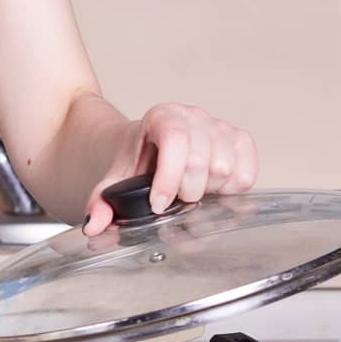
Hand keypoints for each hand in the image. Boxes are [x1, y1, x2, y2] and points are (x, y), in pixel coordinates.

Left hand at [82, 102, 256, 236]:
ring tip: (191, 189)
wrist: (153, 146)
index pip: (175, 141)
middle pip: (202, 161)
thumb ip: (101, 201)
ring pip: (225, 169)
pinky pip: (246, 174)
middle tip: (175, 197)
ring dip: (208, 190)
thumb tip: (94, 225)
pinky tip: (213, 188)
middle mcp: (194, 116)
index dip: (168, 179)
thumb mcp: (116, 178)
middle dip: (186, 191)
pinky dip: (231, 189)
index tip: (158, 204)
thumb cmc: (140, 160)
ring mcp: (219, 126)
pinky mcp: (240, 140)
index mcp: (162, 116)